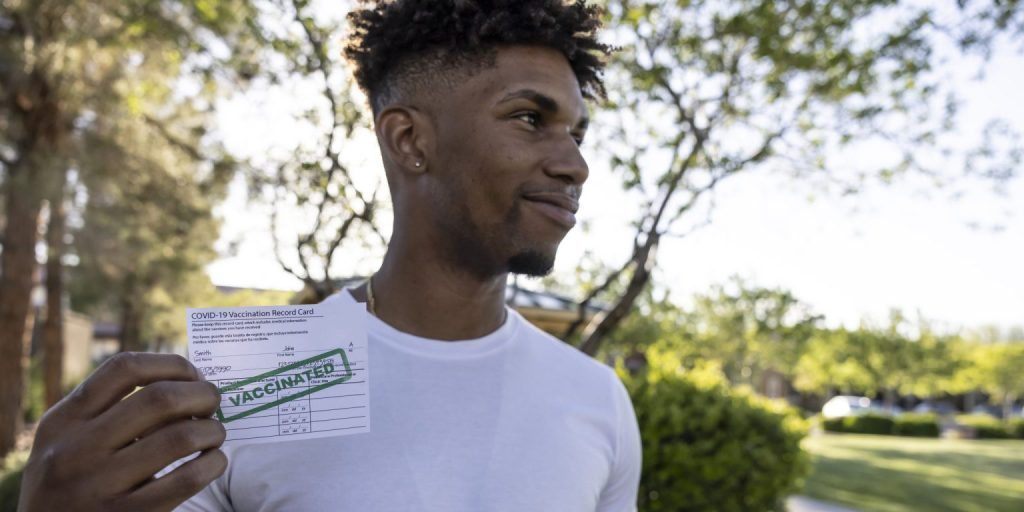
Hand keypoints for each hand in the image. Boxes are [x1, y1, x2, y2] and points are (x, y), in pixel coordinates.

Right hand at [18, 352, 226, 511]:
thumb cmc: (65, 484)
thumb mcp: (64, 441)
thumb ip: (104, 411)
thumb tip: (182, 382)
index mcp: (63, 421)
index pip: (124, 369)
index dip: (171, 365)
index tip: (193, 376)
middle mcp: (77, 450)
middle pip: (160, 398)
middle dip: (201, 394)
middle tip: (213, 403)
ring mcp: (99, 486)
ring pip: (179, 437)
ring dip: (211, 430)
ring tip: (214, 434)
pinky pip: (185, 480)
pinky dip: (211, 464)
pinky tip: (213, 462)